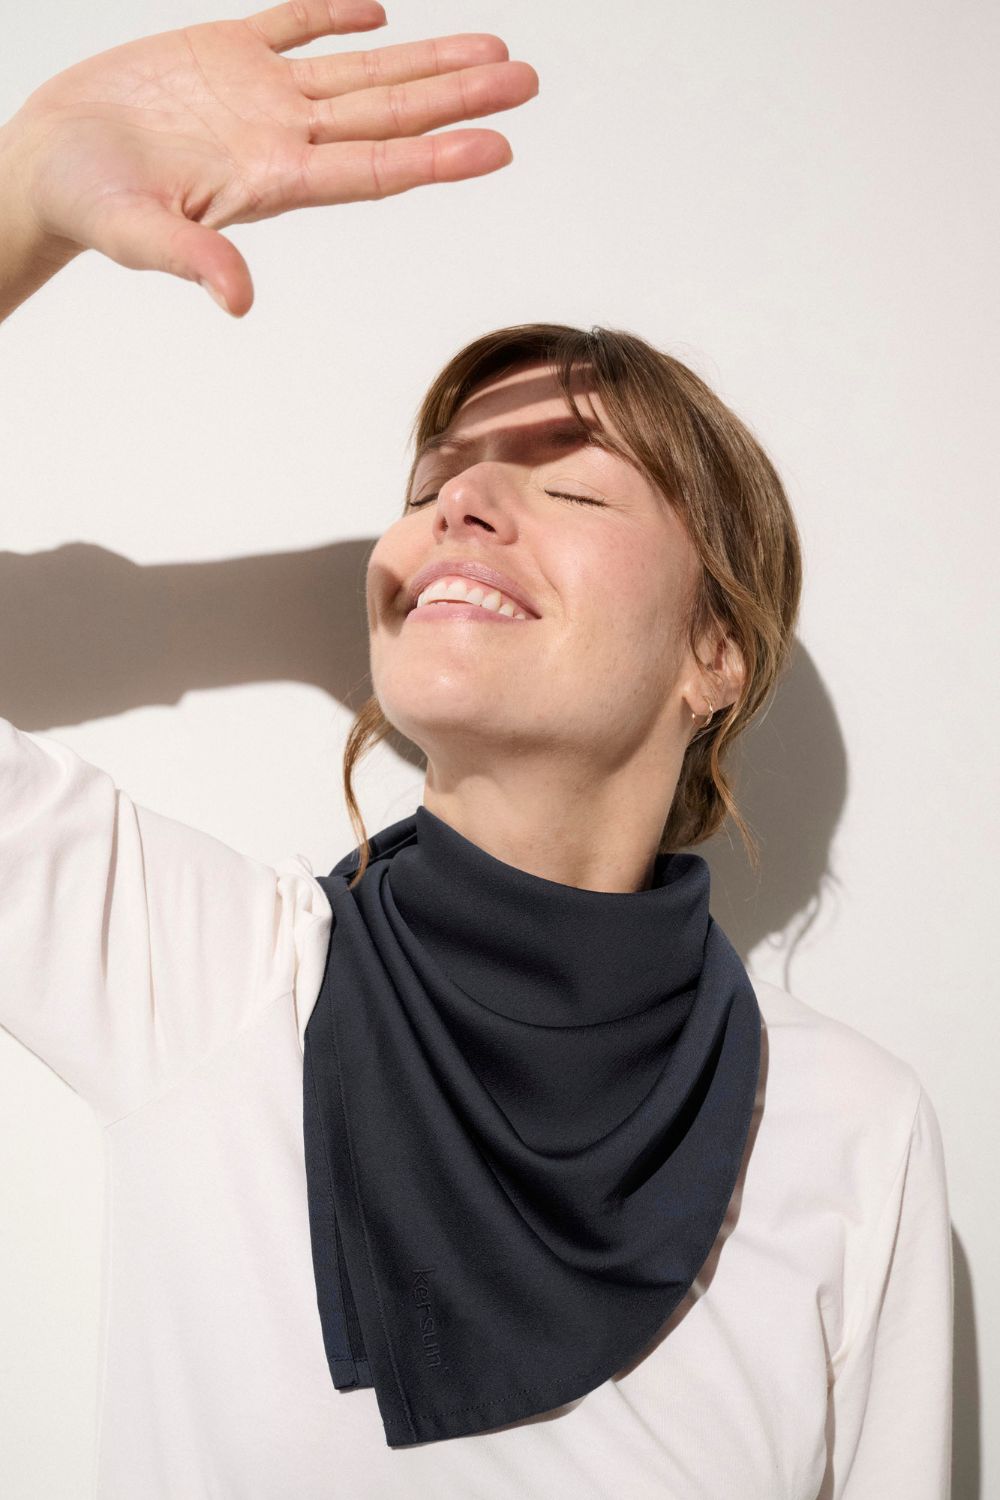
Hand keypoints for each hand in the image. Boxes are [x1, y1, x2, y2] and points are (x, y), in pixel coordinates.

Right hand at [2, 0, 536, 315]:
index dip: (436, 157)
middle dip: (458, 99)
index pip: (372, 169)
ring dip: (427, 63)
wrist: (48, 163)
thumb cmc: (89, 204)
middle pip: (389, 116)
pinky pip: (293, 25)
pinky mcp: (223, 53)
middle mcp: (281, 138)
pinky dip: (336, 15)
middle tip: (527, 84)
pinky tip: (382, 13)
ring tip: (493, 54)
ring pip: (362, 73)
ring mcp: (258, 95)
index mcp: (271, 180)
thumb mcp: (136, 234)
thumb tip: (239, 299)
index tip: (497, 146)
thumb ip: (192, 258)